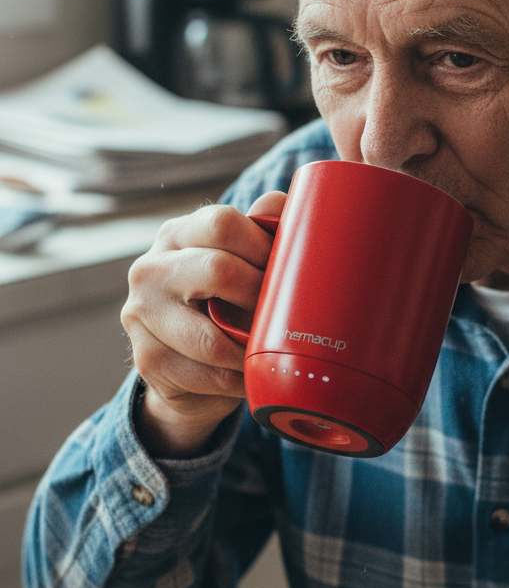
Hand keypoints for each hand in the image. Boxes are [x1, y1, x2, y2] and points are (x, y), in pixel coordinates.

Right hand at [121, 190, 285, 457]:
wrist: (183, 368)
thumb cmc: (221, 305)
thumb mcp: (239, 263)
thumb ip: (261, 230)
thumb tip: (287, 206)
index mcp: (177, 235)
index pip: (222, 223)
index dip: (263, 246)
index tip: (286, 271)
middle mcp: (150, 269)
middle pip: (217, 270)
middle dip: (260, 296)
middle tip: (282, 314)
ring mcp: (141, 315)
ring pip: (210, 337)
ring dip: (251, 350)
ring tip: (272, 352)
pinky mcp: (146, 359)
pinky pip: (207, 375)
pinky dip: (237, 381)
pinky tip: (249, 376)